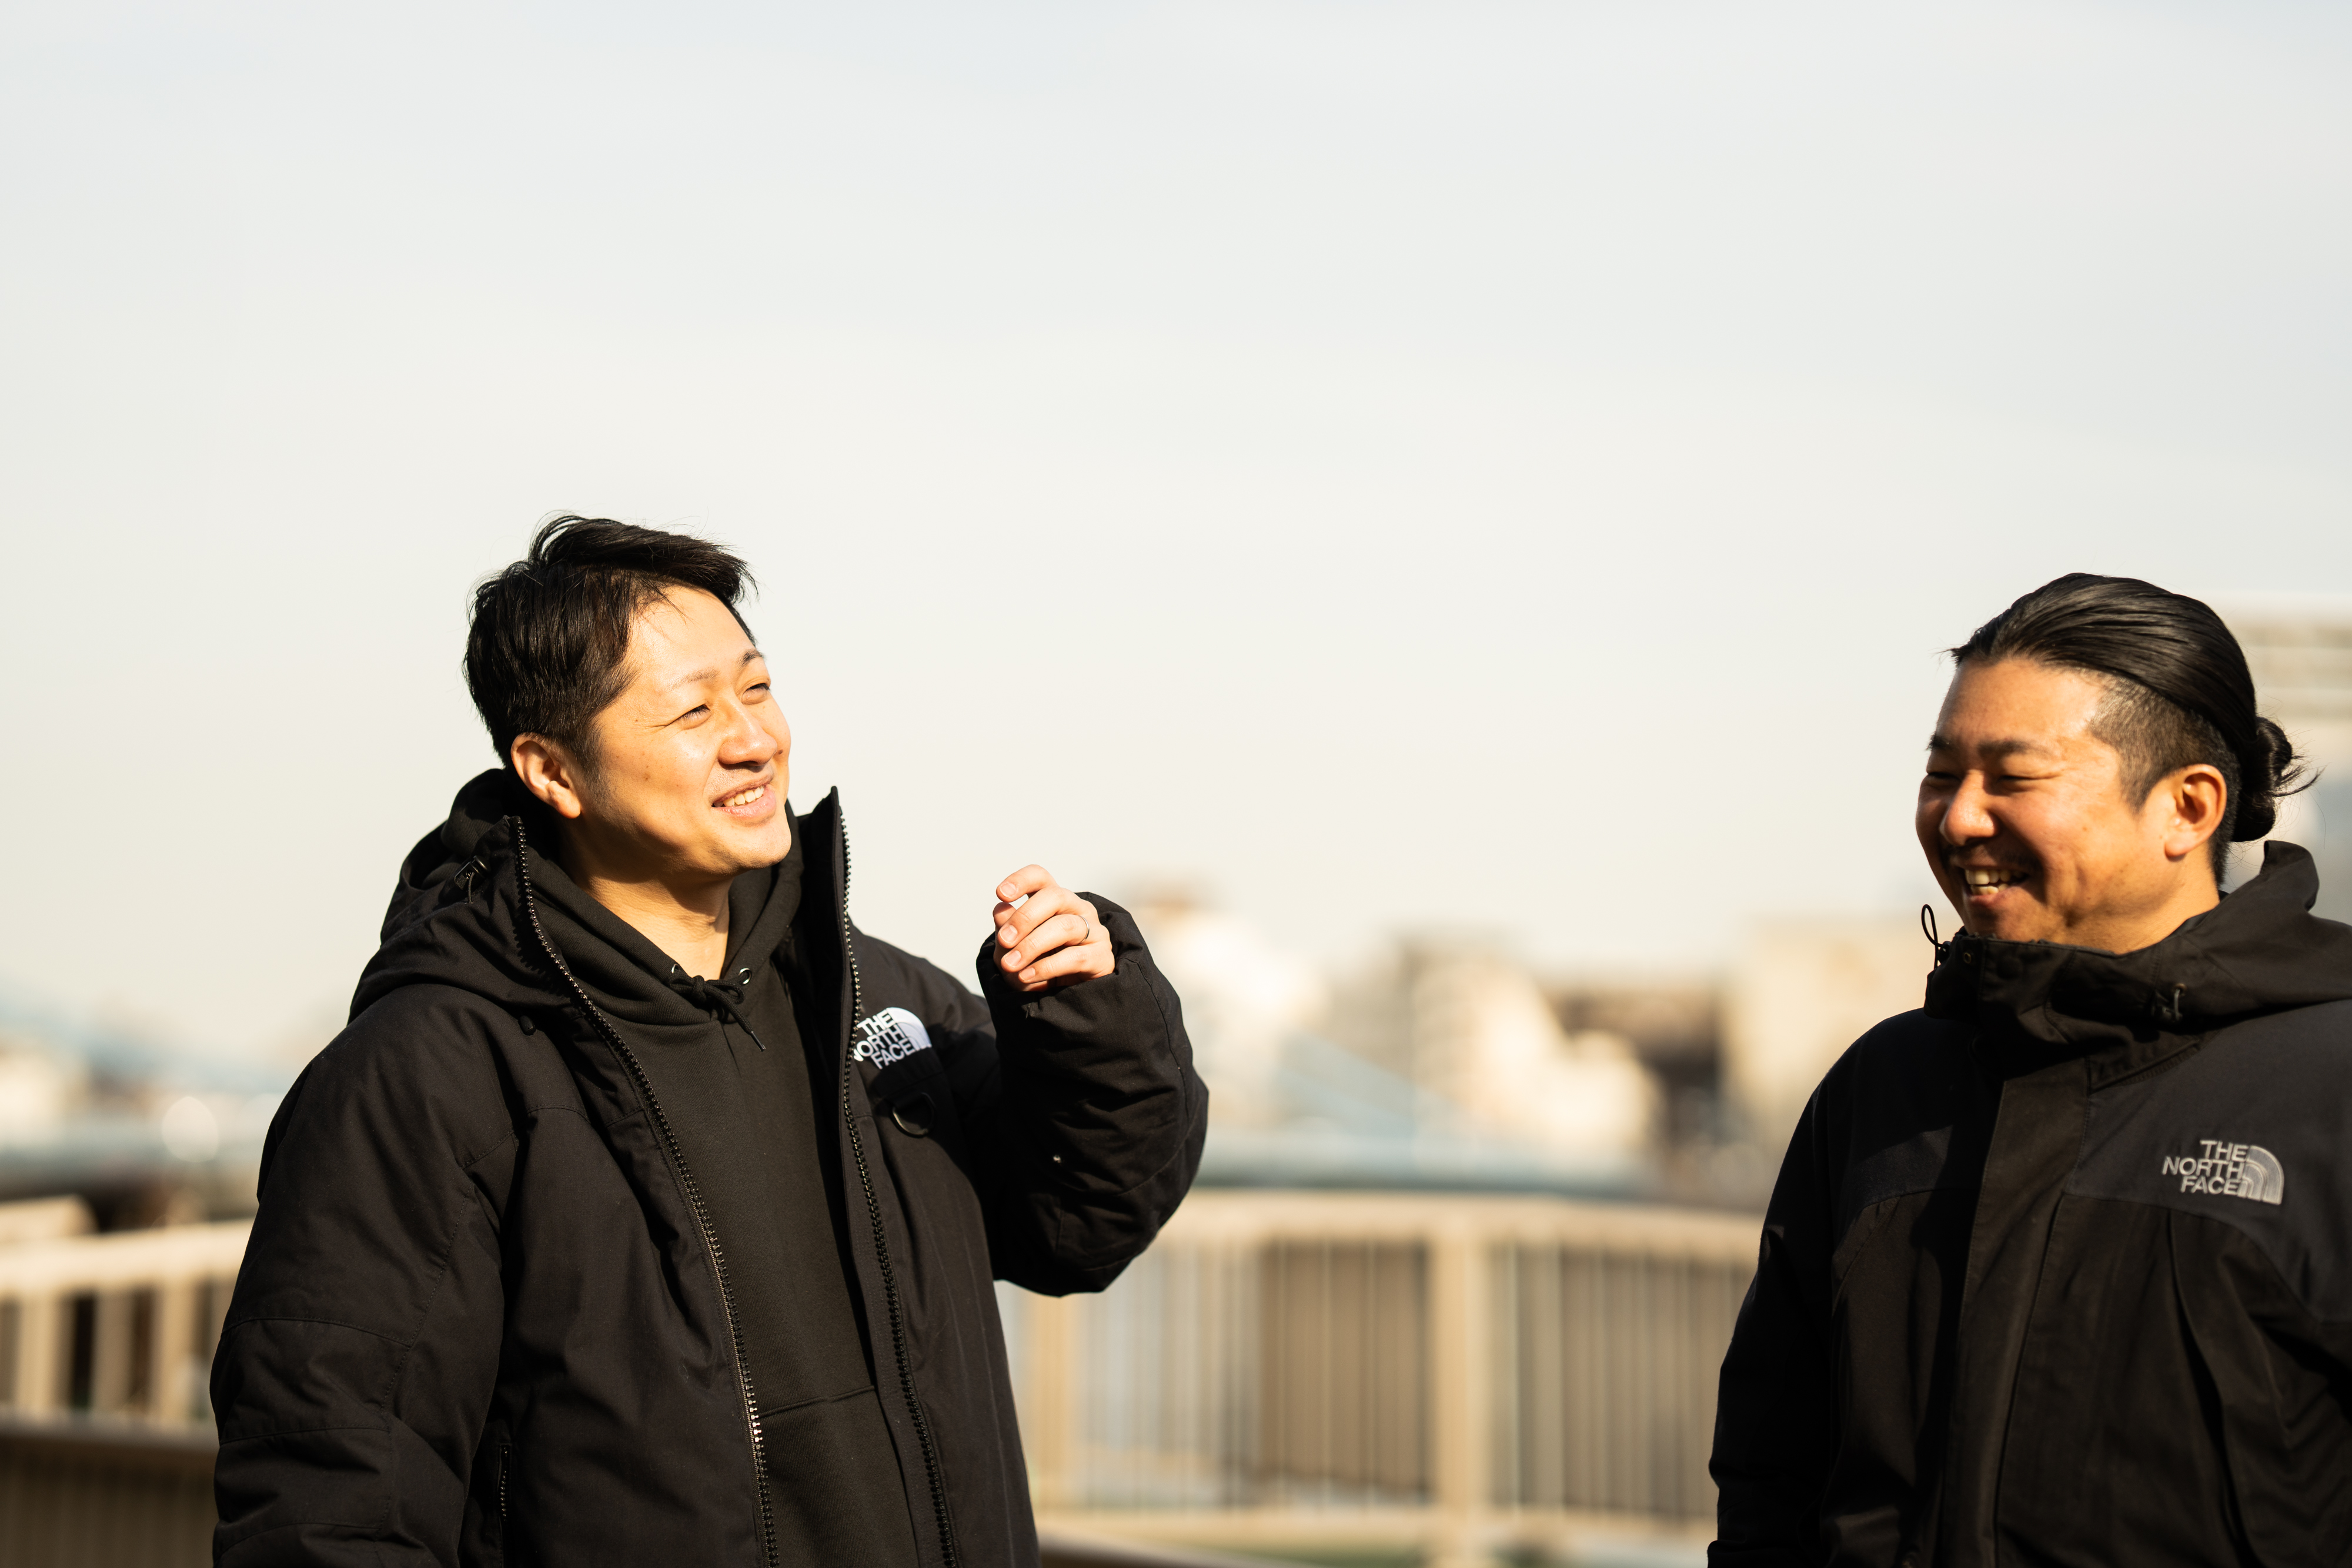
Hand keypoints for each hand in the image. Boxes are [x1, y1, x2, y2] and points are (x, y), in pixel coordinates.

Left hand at [992, 866, 1112, 993]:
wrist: (1058, 1001)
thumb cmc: (1033, 966)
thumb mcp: (1010, 950)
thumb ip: (1005, 929)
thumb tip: (1001, 909)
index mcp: (1052, 901)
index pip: (1040, 877)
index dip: (1021, 880)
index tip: (1001, 894)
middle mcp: (1076, 909)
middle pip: (1055, 896)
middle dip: (1025, 917)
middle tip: (1004, 940)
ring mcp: (1093, 930)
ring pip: (1065, 926)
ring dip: (1032, 945)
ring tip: (1011, 965)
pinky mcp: (1102, 956)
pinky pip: (1075, 956)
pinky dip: (1047, 967)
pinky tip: (1028, 976)